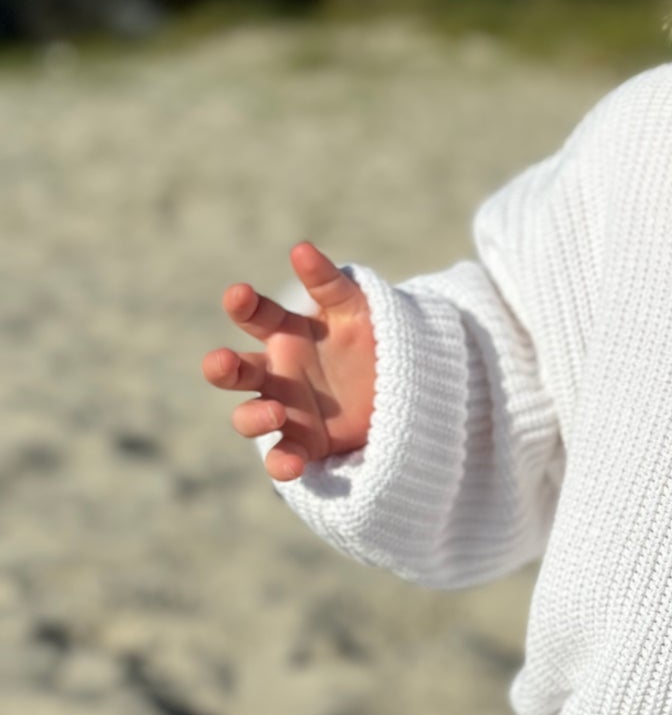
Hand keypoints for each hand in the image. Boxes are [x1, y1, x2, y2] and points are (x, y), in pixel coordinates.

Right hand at [201, 241, 376, 482]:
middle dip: (222, 366)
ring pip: (250, 416)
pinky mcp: (305, 444)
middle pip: (236, 371)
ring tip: (274, 412)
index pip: (256, 316)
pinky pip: (283, 457)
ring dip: (253, 416)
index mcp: (287, 334)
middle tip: (222, 362)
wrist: (406, 387)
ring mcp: (287, 410)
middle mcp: (278, 373)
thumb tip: (300, 248)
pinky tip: (289, 466)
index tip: (240, 294)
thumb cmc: (374, 339)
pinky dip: (281, 464)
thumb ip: (329, 282)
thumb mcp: (357, 308)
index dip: (244, 305)